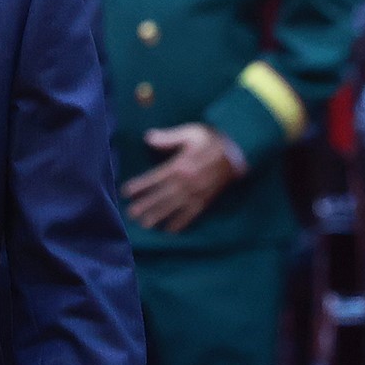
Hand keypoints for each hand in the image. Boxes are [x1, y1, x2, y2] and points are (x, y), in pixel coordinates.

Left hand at [120, 123, 241, 232]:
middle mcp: (187, 182)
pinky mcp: (207, 199)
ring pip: (175, 207)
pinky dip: (181, 223)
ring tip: (145, 225)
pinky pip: (192, 214)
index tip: (126, 192)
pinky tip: (171, 231)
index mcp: (181, 165)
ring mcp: (197, 192)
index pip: (156, 178)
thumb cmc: (212, 140)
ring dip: (159, 216)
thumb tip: (148, 137)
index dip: (141, 185)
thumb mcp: (191, 133)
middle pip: (162, 196)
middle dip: (146, 205)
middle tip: (130, 214)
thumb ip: (169, 137)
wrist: (239, 151)